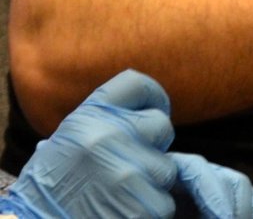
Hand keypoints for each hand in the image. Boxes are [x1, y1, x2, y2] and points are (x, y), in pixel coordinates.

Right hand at [0, 70, 252, 218]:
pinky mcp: (143, 206)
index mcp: (87, 118)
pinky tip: (121, 211)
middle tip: (130, 162)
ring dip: (151, 182)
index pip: (136, 84)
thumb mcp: (64, 146)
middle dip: (153, 146)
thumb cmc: (48, 191)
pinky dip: (149, 209)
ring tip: (118, 193)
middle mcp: (108, 138)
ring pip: (167, 168)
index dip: (152, 98)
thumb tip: (139, 113)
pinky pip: (164, 201)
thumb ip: (101, 125)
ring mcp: (128, 174)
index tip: (152, 110)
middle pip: (162, 126)